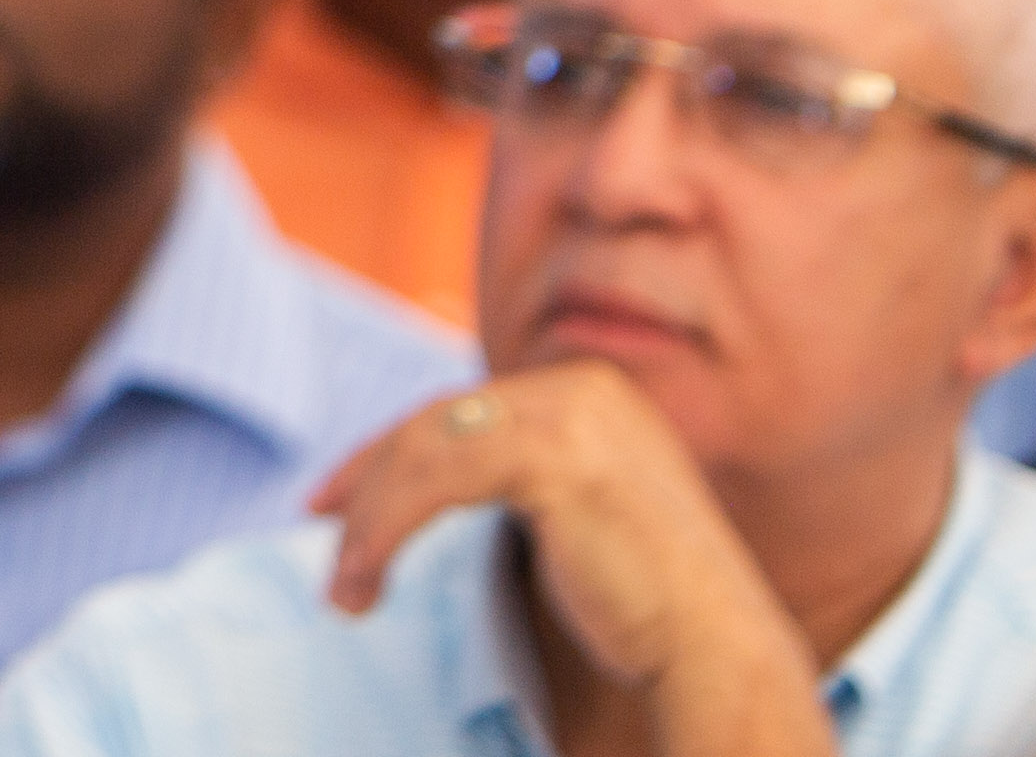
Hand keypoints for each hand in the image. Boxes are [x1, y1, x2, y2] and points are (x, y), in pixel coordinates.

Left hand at [316, 366, 825, 756]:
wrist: (716, 648)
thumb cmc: (648, 603)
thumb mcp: (578, 514)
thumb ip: (523, 476)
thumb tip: (436, 473)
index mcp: (591, 392)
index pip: (460, 411)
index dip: (388, 453)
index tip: (336, 498)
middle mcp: (581, 388)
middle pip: (435, 423)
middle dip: (367, 480)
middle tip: (319, 526)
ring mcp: (570, 414)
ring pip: (424, 452)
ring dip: (368, 521)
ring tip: (344, 586)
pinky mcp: (551, 455)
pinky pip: (433, 482)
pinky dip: (384, 531)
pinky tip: (365, 576)